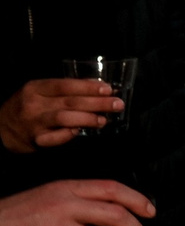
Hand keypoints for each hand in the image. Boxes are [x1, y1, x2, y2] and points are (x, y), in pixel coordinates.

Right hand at [0, 79, 122, 152]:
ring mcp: (34, 123)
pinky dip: (69, 134)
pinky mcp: (35, 140)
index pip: (65, 85)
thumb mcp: (39, 92)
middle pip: (70, 102)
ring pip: (65, 119)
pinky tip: (80, 132)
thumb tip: (98, 85)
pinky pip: (56, 138)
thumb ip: (65, 89)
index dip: (88, 87)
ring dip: (88, 119)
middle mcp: (34, 104)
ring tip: (104, 120)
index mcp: (36, 88)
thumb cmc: (26, 107)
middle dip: (97, 103)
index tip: (108, 88)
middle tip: (117, 104)